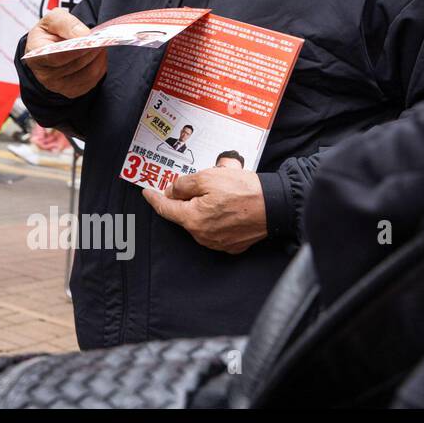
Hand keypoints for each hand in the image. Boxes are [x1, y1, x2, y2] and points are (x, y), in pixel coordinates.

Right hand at [21, 9, 107, 97]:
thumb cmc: (49, 33)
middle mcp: (45, 75)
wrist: (48, 48)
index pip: (56, 56)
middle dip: (91, 49)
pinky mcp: (72, 91)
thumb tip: (83, 35)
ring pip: (88, 73)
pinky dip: (99, 65)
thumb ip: (66, 23)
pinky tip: (96, 55)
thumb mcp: (52, 20)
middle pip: (76, 64)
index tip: (90, 39)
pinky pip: (94, 80)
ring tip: (99, 44)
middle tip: (101, 37)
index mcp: (35, 55)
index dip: (75, 49)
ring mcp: (58, 86)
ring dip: (98, 57)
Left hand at [143, 167, 267, 253]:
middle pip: (184, 214)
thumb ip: (183, 185)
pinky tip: (228, 205)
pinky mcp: (233, 245)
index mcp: (193, 219)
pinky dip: (217, 217)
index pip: (165, 209)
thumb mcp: (207, 177)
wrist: (277, 205)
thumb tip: (171, 191)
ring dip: (204, 207)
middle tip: (199, 183)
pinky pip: (217, 229)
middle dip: (187, 198)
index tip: (147, 192)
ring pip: (201, 221)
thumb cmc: (244, 190)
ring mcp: (219, 243)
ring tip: (220, 191)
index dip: (154, 198)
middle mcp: (203, 236)